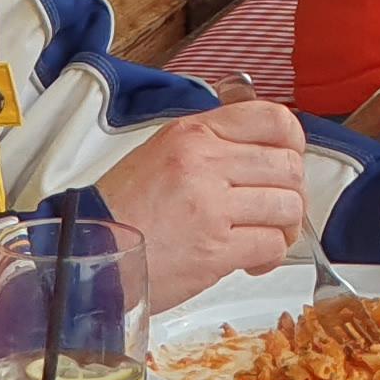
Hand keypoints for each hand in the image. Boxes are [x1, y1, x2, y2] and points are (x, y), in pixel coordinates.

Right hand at [98, 96, 312, 312]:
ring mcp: (211, 206)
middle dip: (292, 192)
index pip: (272, 120)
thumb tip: (258, 146)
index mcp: (192, 133)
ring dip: (285, 227)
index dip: (293, 142)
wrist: (86, 257)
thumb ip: (208, 145)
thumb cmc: (120, 212)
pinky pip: (272, 245)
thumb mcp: (159, 154)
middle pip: (288, 166)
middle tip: (278, 208)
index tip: (290, 158)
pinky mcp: (214, 250)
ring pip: (287, 206)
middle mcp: (204, 162)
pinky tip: (253, 260)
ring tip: (265, 236)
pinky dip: (271, 256)